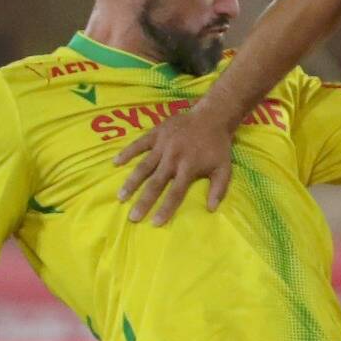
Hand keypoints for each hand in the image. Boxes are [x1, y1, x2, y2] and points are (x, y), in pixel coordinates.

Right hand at [115, 99, 235, 224]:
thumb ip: (218, 189)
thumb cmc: (217, 146)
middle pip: (155, 183)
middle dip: (143, 201)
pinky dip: (127, 152)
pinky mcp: (156, 133)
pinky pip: (139, 144)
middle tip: (132, 217)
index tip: (155, 223)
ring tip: (120, 197)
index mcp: (188, 167)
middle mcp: (173, 158)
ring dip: (131, 182)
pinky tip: (115, 162)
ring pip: (143, 166)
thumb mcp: (224, 168)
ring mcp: (163, 145)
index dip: (165, 209)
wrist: (211, 117)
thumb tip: (211, 209)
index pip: (175, 193)